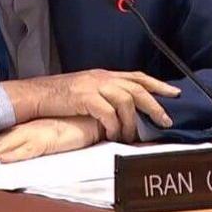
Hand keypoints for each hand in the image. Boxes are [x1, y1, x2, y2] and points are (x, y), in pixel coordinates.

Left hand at [0, 116, 102, 163]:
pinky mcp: (46, 141)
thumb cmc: (64, 125)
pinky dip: (15, 154)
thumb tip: (2, 154)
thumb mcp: (37, 134)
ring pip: (0, 147)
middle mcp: (19, 131)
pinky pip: (28, 149)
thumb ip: (20, 142)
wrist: (86, 116)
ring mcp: (31, 135)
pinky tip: (3, 159)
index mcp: (16, 129)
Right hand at [2, 69, 179, 142]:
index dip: (158, 85)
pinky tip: (113, 135)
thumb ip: (105, 93)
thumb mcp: (87, 88)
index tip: (175, 93)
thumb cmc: (61, 95)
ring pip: (126, 100)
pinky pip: (108, 113)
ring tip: (132, 136)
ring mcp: (94, 86)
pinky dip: (114, 125)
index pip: (137, 76)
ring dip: (132, 122)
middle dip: (155, 105)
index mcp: (105, 74)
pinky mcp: (85, 97)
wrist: (37, 94)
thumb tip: (124, 107)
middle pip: (137, 88)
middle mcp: (103, 77)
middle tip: (165, 120)